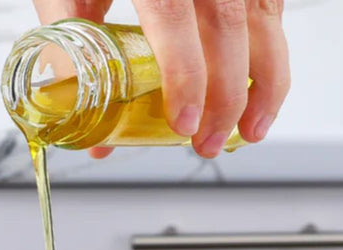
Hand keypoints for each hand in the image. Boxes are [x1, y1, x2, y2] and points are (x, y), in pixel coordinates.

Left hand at [32, 1, 289, 158]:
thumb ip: (69, 41)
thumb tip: (83, 116)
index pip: (173, 16)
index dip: (184, 75)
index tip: (184, 122)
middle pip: (228, 28)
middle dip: (227, 97)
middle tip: (208, 144)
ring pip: (265, 21)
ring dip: (265, 84)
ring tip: (250, 131)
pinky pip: (273, 11)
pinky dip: (272, 57)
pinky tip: (261, 93)